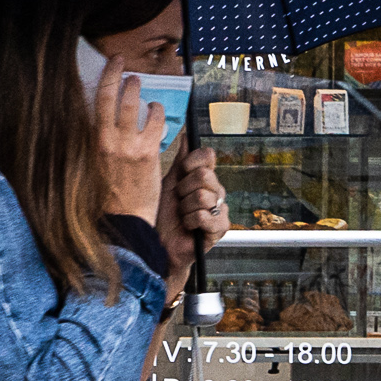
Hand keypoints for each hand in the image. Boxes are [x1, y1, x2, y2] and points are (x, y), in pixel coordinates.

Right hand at [94, 58, 164, 224]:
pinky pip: (156, 123)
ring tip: (144, 94)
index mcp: (92, 139)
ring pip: (137, 106)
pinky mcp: (147, 154)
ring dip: (143, 95)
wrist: (121, 217)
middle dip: (125, 77)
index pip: (98, 98)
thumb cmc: (107, 192)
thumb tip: (102, 115)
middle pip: (117, 96)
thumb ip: (98, 137)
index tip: (115, 62)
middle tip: (130, 72)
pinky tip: (157, 115)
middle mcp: (109, 140)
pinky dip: (157, 114)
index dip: (108, 75)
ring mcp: (129, 146)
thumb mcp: (93, 161)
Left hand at [161, 144, 226, 295]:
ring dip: (185, 208)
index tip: (181, 173)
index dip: (193, 162)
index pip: (208, 156)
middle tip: (178, 200)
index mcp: (203, 178)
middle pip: (205, 175)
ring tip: (181, 215)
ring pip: (203, 196)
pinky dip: (190, 221)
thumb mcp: (169, 183)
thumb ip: (181, 160)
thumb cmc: (163, 215)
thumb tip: (186, 135)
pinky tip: (187, 226)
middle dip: (184, 189)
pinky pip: (205, 216)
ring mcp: (220, 209)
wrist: (159, 244)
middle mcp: (215, 191)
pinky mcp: (221, 228)